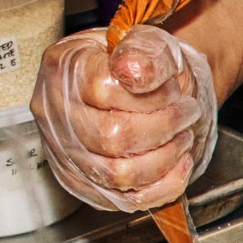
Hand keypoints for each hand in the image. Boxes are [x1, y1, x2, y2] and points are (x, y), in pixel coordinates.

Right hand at [31, 25, 217, 211]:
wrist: (148, 87)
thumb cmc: (144, 64)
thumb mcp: (149, 41)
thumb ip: (144, 52)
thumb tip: (133, 69)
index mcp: (64, 67)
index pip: (102, 89)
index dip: (149, 95)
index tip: (172, 89)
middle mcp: (55, 111)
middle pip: (111, 136)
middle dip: (164, 127)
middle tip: (187, 112)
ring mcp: (65, 152)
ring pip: (118, 174)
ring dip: (166, 156)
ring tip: (183, 134)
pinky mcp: (85, 184)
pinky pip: (126, 201)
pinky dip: (164, 185)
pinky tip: (179, 162)